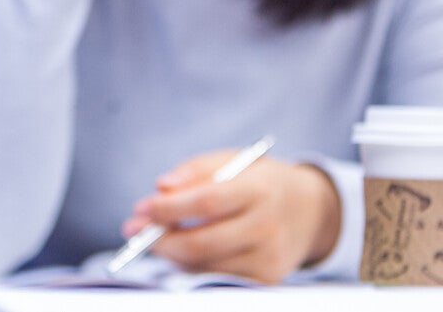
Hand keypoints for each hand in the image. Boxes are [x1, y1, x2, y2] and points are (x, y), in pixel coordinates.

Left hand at [120, 151, 341, 284]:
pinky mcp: (266, 280)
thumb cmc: (260, 182)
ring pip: (204, 264)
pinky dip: (191, 265)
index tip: (140, 208)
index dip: (168, 208)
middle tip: (133, 230)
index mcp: (260, 189)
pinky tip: (182, 250)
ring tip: (157, 236)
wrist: (310, 211)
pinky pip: (216, 277)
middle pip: (202, 242)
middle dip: (159, 239)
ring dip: (171, 253)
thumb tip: (160, 187)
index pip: (207, 201)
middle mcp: (267, 227)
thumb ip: (195, 170)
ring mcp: (269, 259)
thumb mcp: (234, 161)